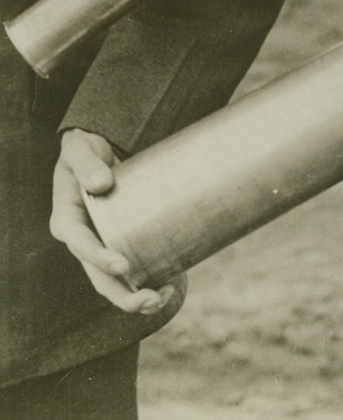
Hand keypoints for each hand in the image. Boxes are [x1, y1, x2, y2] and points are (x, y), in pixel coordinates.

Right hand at [50, 130, 175, 313]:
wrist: (97, 154)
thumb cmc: (86, 152)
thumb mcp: (79, 150)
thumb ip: (86, 163)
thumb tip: (100, 183)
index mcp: (67, 221)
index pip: (81, 246)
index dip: (100, 259)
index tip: (123, 265)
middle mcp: (83, 240)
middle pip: (98, 276)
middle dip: (122, 294)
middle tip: (151, 299)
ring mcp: (102, 245)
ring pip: (115, 281)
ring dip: (136, 296)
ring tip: (163, 298)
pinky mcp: (120, 242)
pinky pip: (131, 270)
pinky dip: (148, 280)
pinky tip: (169, 286)